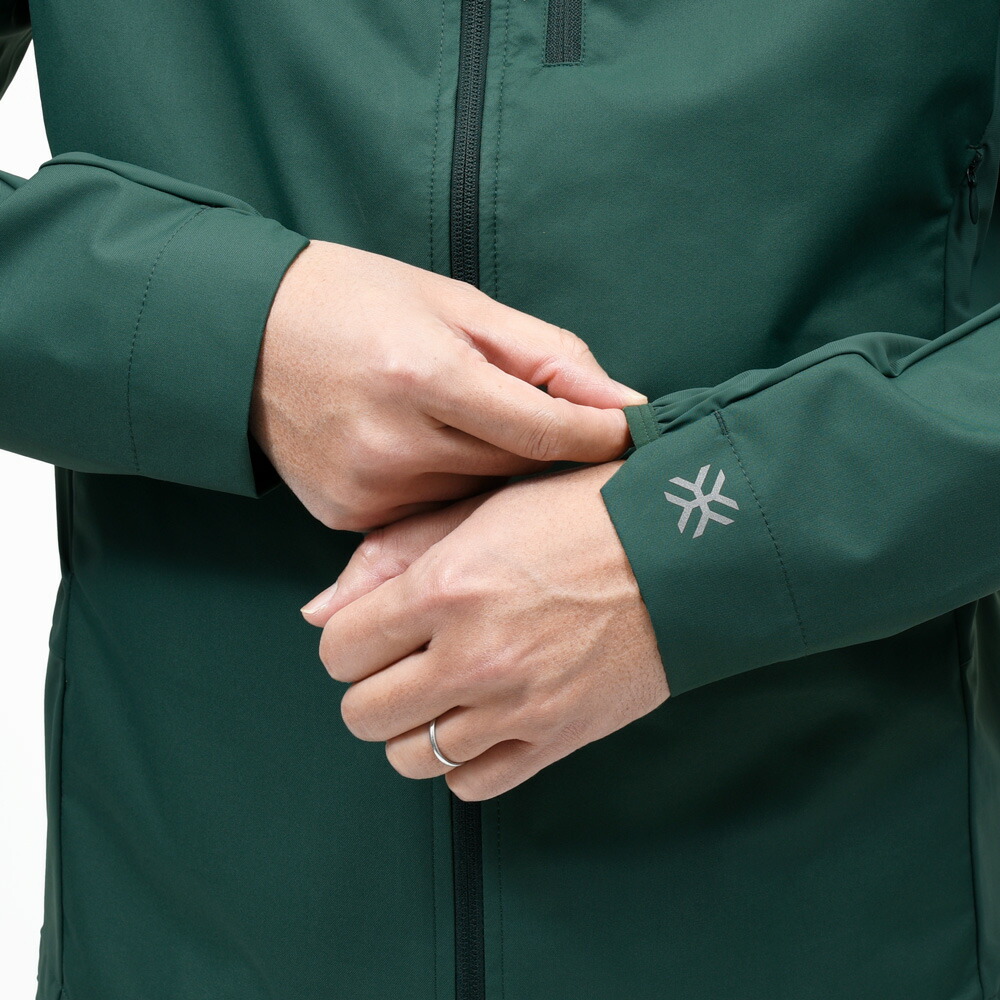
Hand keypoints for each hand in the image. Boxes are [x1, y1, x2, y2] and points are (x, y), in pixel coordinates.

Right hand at [251, 241, 645, 530]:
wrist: (240, 338)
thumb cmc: (353, 302)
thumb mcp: (453, 302)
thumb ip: (544, 352)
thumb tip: (622, 399)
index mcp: (423, 373)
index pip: (543, 429)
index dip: (599, 434)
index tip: (631, 432)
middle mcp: (394, 443)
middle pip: (516, 468)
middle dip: (549, 448)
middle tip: (567, 425)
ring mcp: (368, 489)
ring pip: (478, 498)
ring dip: (497, 469)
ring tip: (479, 426)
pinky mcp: (349, 517)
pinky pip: (431, 514)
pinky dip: (449, 487)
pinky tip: (433, 450)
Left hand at [302, 462, 668, 799]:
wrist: (687, 549)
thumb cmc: (584, 512)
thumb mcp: (483, 508)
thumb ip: (392, 556)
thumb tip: (318, 613)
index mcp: (447, 586)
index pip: (339, 648)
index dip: (346, 640)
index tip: (371, 631)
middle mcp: (474, 654)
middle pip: (363, 712)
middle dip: (370, 687)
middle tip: (403, 662)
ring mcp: (517, 705)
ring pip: (410, 756)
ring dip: (412, 728)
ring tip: (440, 693)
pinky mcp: (558, 738)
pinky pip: (474, 785)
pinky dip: (462, 762)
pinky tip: (479, 722)